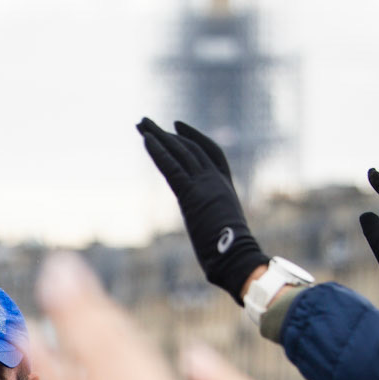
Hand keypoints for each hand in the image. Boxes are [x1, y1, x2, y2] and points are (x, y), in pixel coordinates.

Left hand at [137, 118, 268, 303]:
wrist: (238, 257)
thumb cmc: (233, 255)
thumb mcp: (224, 234)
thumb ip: (216, 228)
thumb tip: (212, 245)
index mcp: (225, 187)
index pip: (210, 154)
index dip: (193, 138)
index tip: (177, 127)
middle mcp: (215, 180)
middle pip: (190, 148)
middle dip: (167, 134)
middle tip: (147, 122)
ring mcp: (205, 185)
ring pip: (179, 152)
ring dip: (158, 136)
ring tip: (141, 124)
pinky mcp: (191, 194)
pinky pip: (171, 167)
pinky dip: (158, 152)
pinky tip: (146, 140)